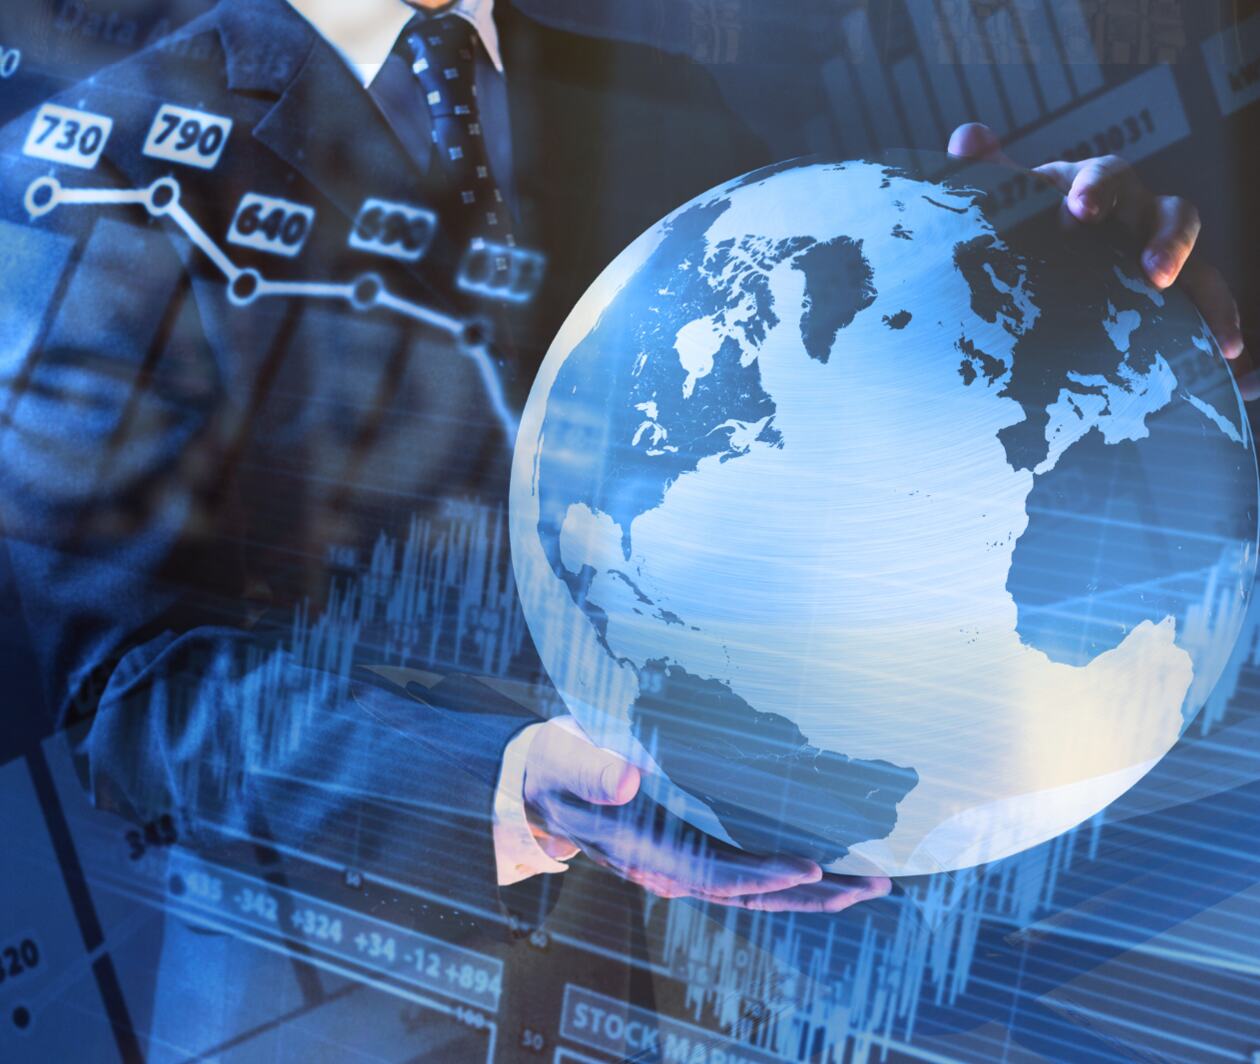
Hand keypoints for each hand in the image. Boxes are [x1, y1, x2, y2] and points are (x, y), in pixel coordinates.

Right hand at [522, 718, 890, 912]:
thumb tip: (628, 782)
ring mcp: (680, 864)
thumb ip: (592, 770)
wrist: (538, 780)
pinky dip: (785, 873)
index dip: (761, 875)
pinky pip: (744, 872)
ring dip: (810, 890)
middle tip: (873, 883)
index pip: (710, 874)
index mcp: (640, 853)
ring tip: (867, 880)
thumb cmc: (553, 764)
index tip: (810, 867)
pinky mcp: (689, 849)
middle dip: (812, 893)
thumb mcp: (564, 759)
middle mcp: (666, 870)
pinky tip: (821, 865)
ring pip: (753, 891)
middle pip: (749, 895)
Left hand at [947, 122, 1253, 397]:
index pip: (1103, 177)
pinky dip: (1219, 317)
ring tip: (1198, 316)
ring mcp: (1158, 247)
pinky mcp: (1172, 286)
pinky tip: (1227, 348)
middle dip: (1168, 241)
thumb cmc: (1018, 223)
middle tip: (1155, 272)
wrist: (1033, 257)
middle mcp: (1136, 211)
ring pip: (1197, 262)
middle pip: (1170, 212)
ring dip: (1201, 281)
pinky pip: (1205, 296)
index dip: (1096, 191)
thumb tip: (968, 136)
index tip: (1080, 211)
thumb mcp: (1000, 201)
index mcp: (1093, 186)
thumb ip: (984, 172)